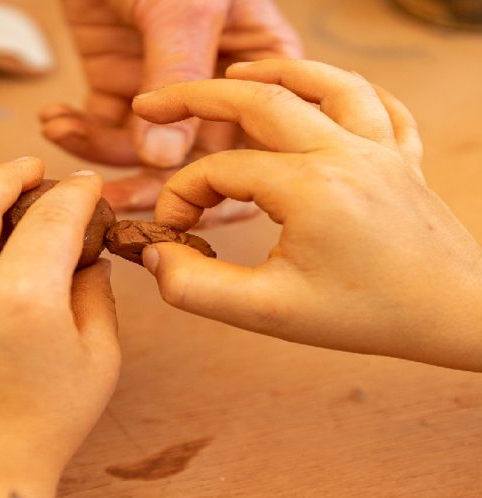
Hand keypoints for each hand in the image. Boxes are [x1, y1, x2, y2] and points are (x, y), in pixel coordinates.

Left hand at [42, 0, 301, 224]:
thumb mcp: (184, 8)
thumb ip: (181, 78)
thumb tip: (164, 160)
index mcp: (260, 67)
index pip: (259, 145)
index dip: (227, 185)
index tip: (180, 202)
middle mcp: (218, 89)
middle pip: (198, 164)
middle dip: (150, 185)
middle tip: (109, 196)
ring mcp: (167, 92)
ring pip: (143, 156)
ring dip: (98, 157)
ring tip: (60, 136)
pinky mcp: (121, 89)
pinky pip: (103, 132)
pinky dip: (76, 133)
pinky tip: (53, 117)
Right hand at [136, 59, 481, 370]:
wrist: (460, 318)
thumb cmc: (369, 316)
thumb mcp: (269, 313)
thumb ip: (198, 288)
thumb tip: (156, 255)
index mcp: (310, 186)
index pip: (220, 171)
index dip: (180, 195)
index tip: (171, 229)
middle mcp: (346, 152)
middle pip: (261, 100)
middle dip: (197, 97)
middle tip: (154, 100)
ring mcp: (381, 149)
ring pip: (326, 83)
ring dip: (275, 71)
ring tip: (236, 71)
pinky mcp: (404, 159)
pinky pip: (380, 105)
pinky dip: (347, 89)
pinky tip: (326, 93)